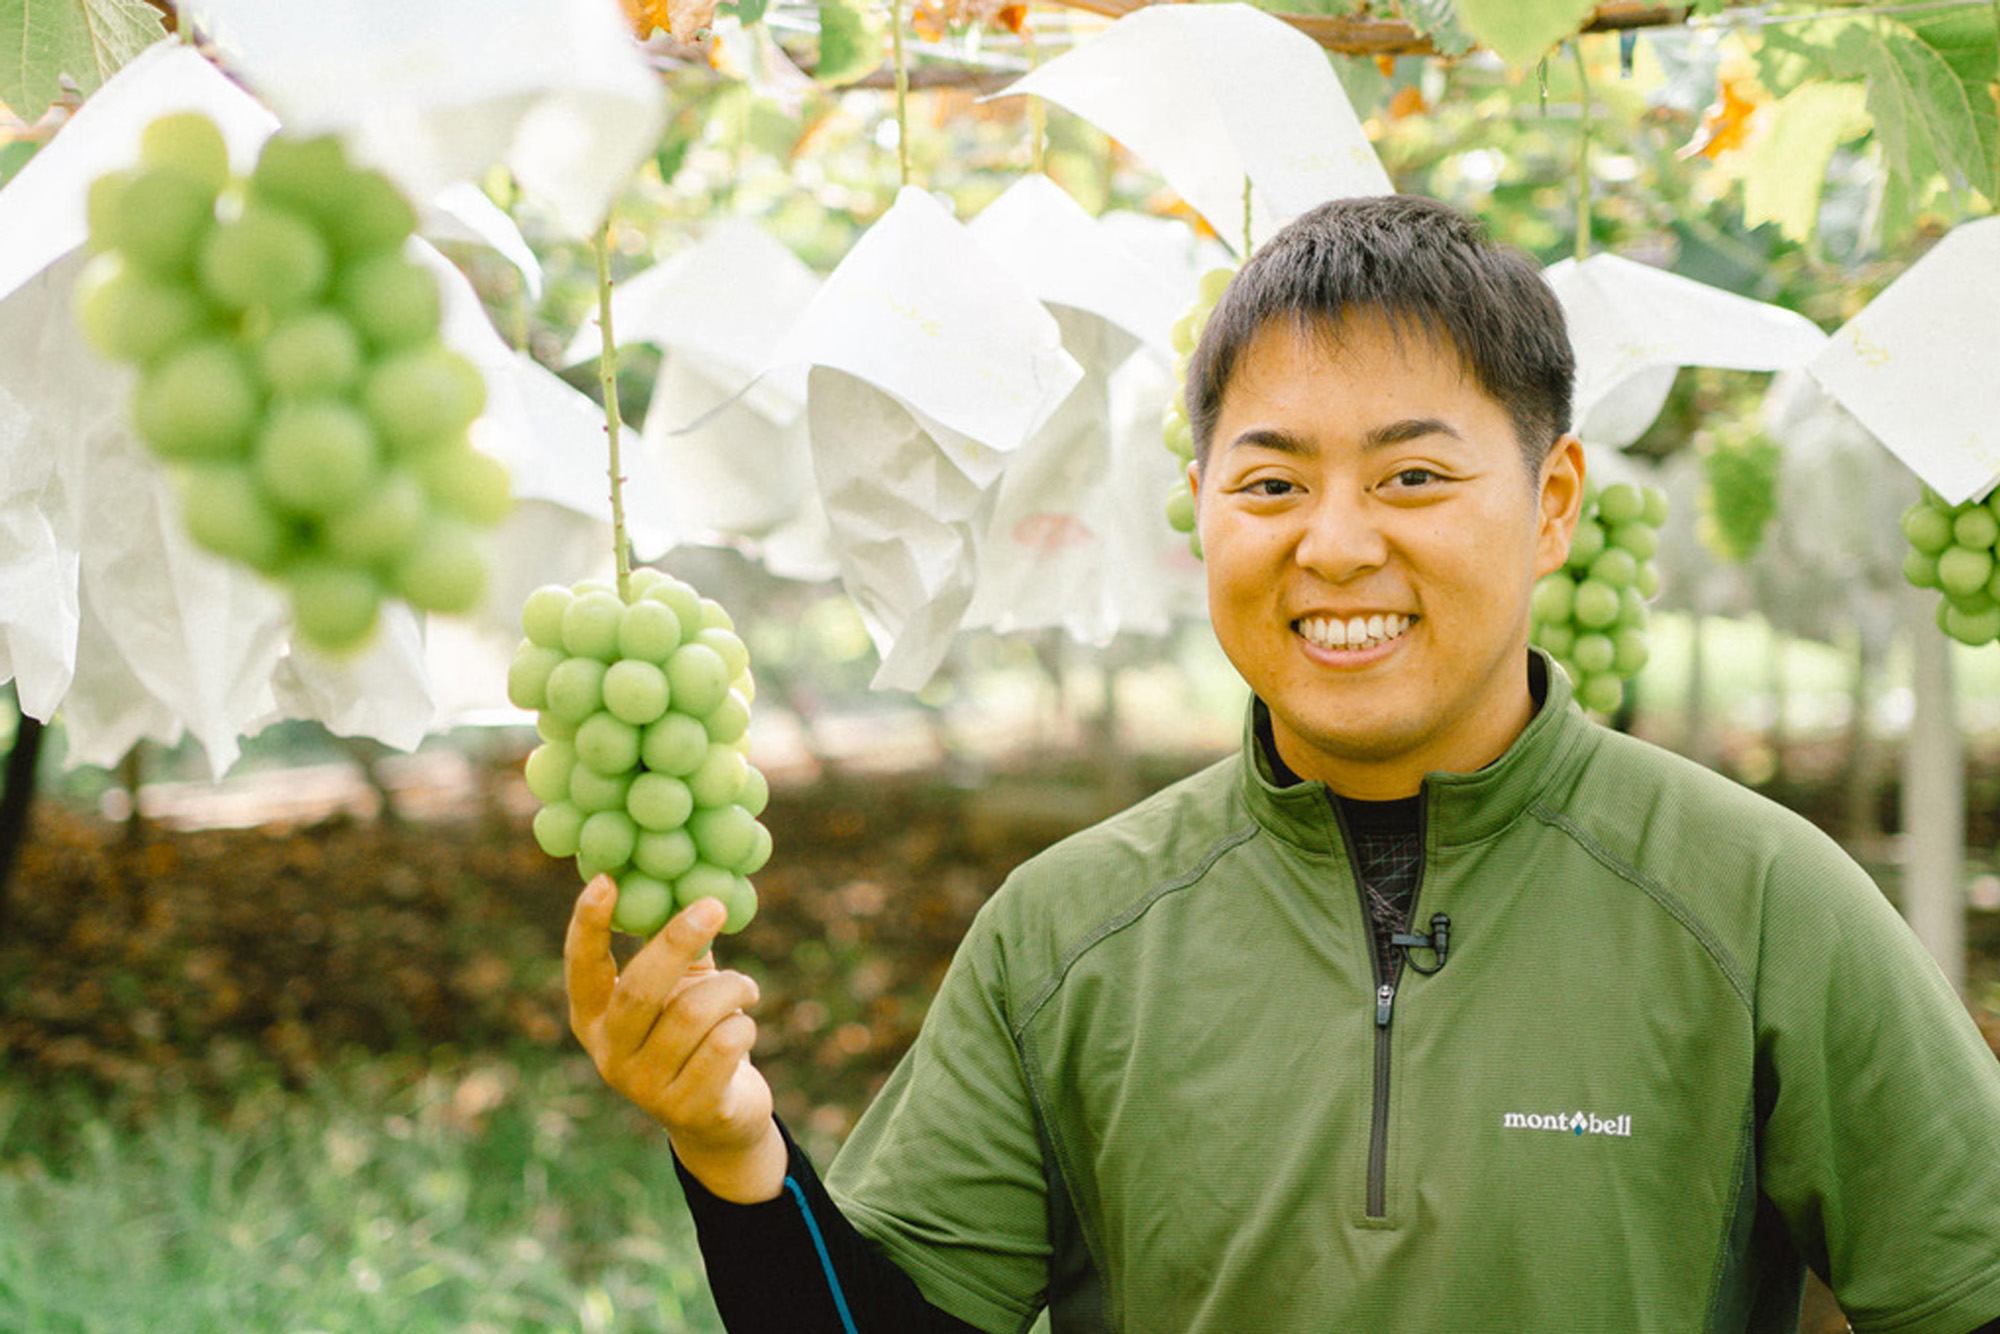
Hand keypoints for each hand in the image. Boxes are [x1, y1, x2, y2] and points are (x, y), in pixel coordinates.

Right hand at [565, 877, 785, 1201]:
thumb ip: (674, 947)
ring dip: (732, 989)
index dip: (589, 926)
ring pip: (694, 1014)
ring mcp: (646, 1088)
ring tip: (745, 989)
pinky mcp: (689, 1108)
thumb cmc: (693, 1034)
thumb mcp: (676, 989)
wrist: (719, 1118)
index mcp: (595, 1019)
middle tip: (712, 904)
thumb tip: (692, 879)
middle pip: (641, 991)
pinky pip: (725, 1044)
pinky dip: (744, 1024)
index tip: (607, 881)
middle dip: (678, 941)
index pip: (581, 969)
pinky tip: (744, 1028)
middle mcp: (610, 1055)